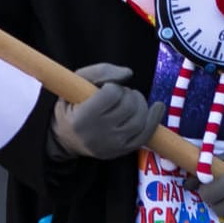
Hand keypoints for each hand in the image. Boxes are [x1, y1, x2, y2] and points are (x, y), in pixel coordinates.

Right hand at [47, 63, 161, 161]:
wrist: (66, 138)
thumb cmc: (72, 105)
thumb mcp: (76, 82)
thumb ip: (101, 71)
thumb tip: (128, 73)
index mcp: (82, 118)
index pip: (112, 95)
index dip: (113, 86)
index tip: (107, 88)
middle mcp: (98, 135)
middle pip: (129, 106)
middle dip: (127, 93)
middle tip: (119, 94)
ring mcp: (112, 145)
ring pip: (140, 119)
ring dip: (139, 103)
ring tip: (129, 100)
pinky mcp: (123, 150)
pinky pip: (146, 135)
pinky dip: (154, 118)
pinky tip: (157, 107)